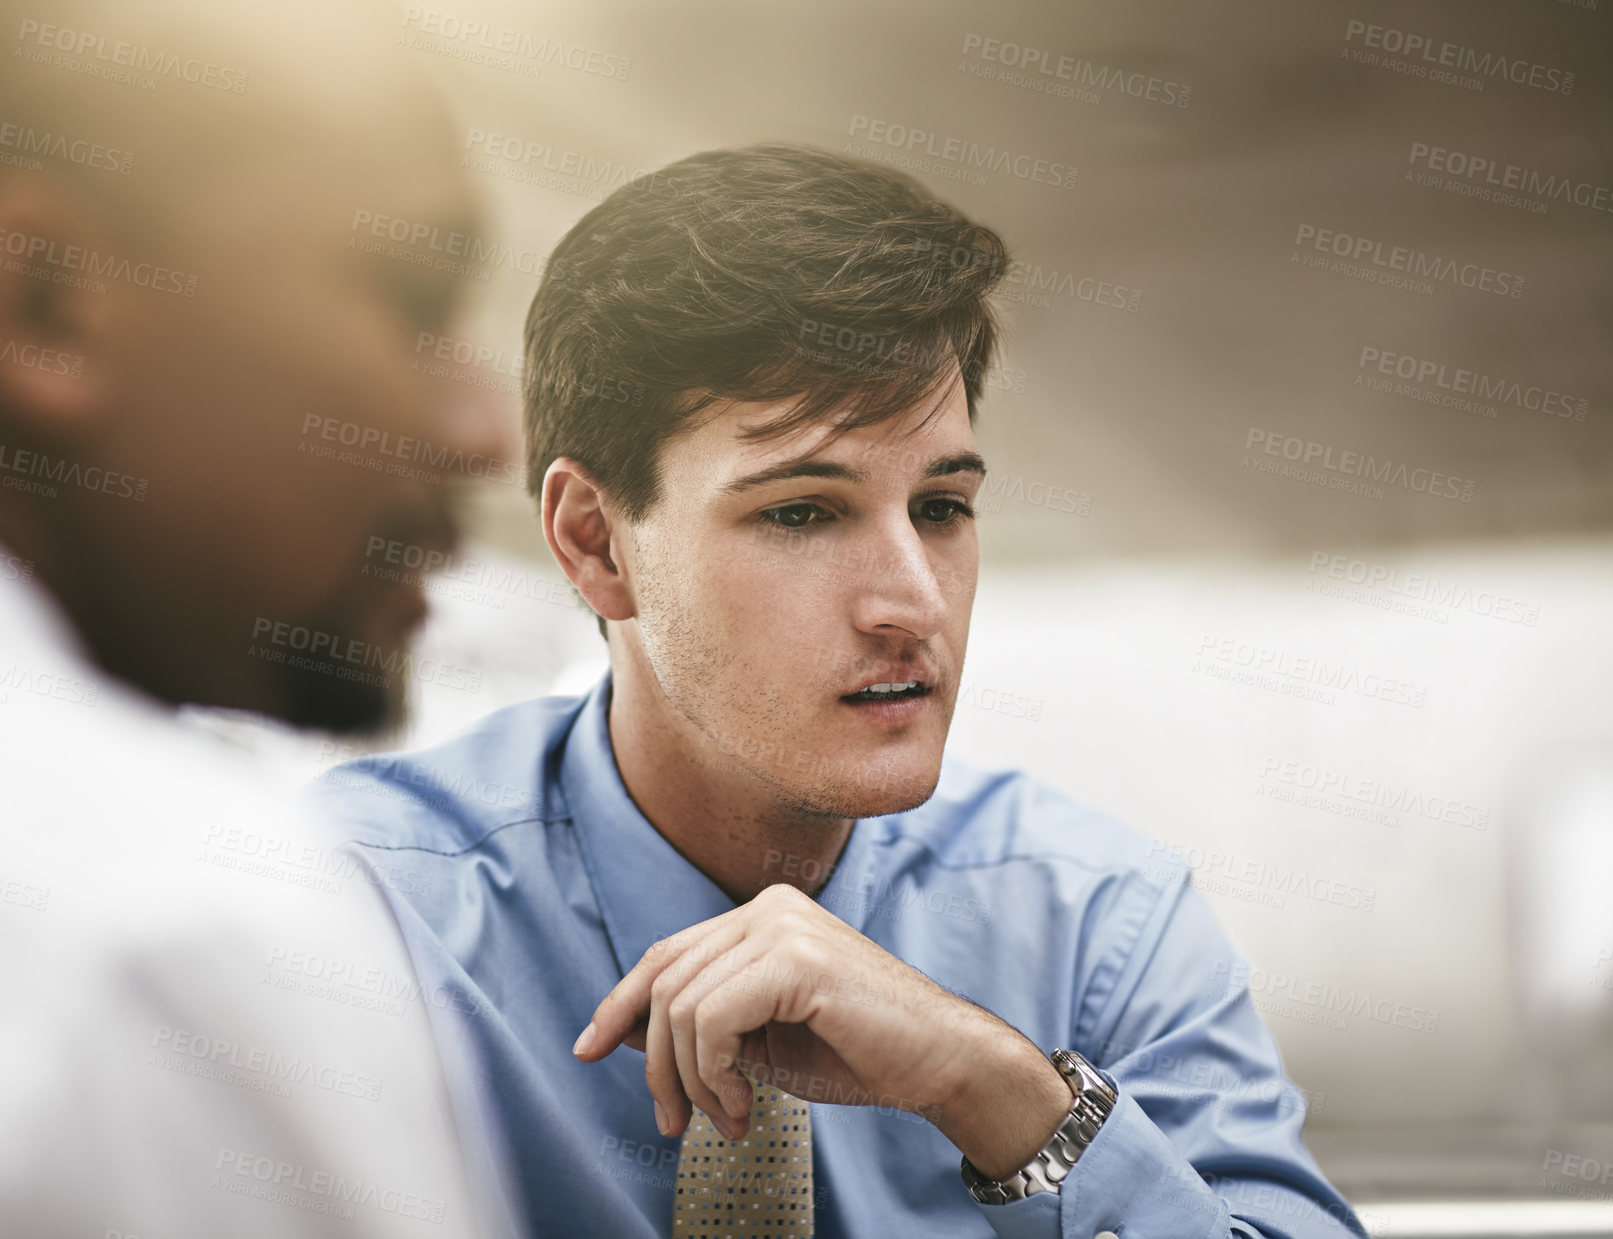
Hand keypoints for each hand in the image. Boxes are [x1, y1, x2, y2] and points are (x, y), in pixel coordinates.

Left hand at [571, 884, 1072, 1178]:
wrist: (939, 1062)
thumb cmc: (858, 1053)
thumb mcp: (761, 1038)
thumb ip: (703, 1024)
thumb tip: (619, 1033)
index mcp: (761, 916)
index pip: (665, 955)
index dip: (619, 1005)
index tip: (588, 1050)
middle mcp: (768, 907)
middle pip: (664, 982)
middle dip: (656, 1063)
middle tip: (676, 1122)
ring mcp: (782, 925)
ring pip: (682, 1006)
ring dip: (693, 1080)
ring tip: (728, 1117)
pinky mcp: (796, 957)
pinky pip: (712, 1019)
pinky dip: (714, 1075)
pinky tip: (743, 1106)